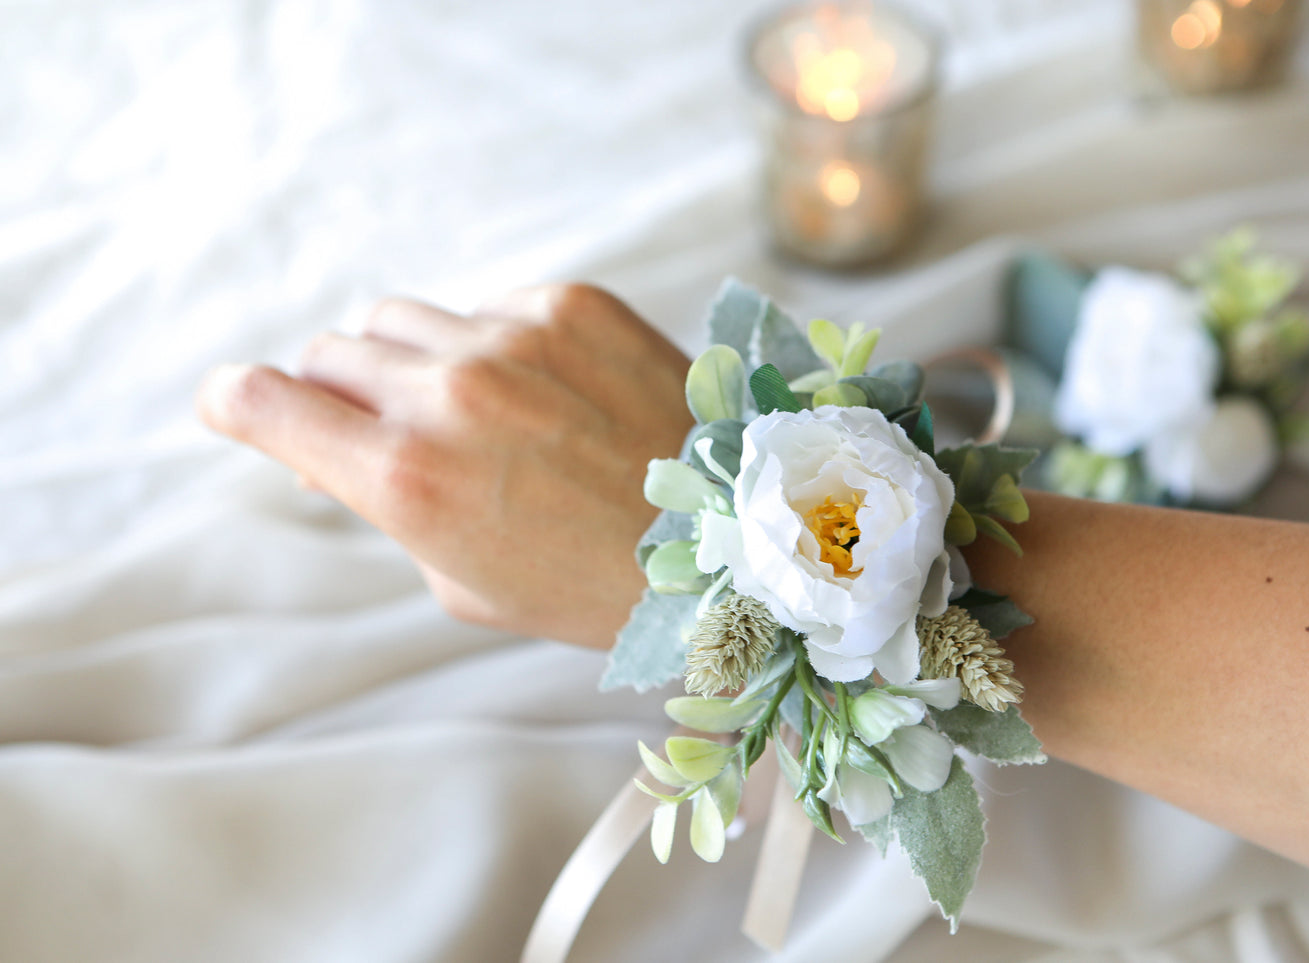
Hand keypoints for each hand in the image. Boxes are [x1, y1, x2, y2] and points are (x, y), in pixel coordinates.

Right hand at [196, 284, 694, 647]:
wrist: (732, 542)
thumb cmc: (592, 585)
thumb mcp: (464, 581)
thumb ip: (390, 503)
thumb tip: (344, 445)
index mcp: (407, 478)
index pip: (264, 401)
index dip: (232, 400)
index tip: (231, 402)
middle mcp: (449, 393)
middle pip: (329, 351)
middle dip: (335, 392)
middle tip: (381, 428)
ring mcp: (513, 336)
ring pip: (401, 318)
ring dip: (409, 360)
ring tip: (472, 414)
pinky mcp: (571, 303)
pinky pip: (488, 307)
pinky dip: (495, 344)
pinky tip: (548, 394)